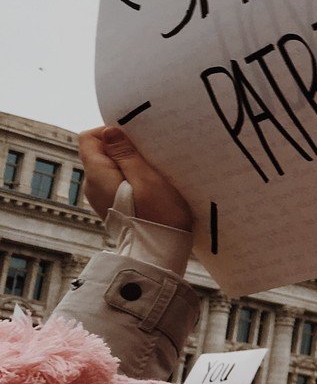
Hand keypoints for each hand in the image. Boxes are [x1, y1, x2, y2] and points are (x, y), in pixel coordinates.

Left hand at [78, 126, 192, 231]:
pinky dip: (131, 176)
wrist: (161, 252)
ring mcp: (100, 196)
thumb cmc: (158, 215)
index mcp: (97, 176)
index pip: (88, 138)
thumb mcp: (146, 178)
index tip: (135, 138)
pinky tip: (150, 185)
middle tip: (150, 155)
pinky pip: (116, 180)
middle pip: (99, 151)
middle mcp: (92, 185)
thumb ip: (126, 154)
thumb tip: (109, 132)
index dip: (110, 131)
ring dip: (130, 162)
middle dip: (123, 147)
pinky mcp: (111, 204)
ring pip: (109, 166)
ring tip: (153, 171)